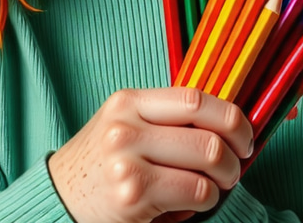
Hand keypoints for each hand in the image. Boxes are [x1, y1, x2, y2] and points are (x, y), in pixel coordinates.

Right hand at [48, 87, 252, 222]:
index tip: (243, 134)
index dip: (230, 116)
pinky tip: (191, 205)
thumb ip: (166, 119)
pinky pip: (196, 192)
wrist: (59, 201)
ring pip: (208, 160)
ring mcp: (128, 159)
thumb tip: (228, 124)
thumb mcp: (127, 127)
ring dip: (224, 179)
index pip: (195, 98)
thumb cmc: (102, 165)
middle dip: (235, 154)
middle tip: (235, 168)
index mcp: (129, 100)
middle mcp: (127, 125)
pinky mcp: (133, 195)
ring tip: (215, 187)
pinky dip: (206, 201)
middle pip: (208, 132)